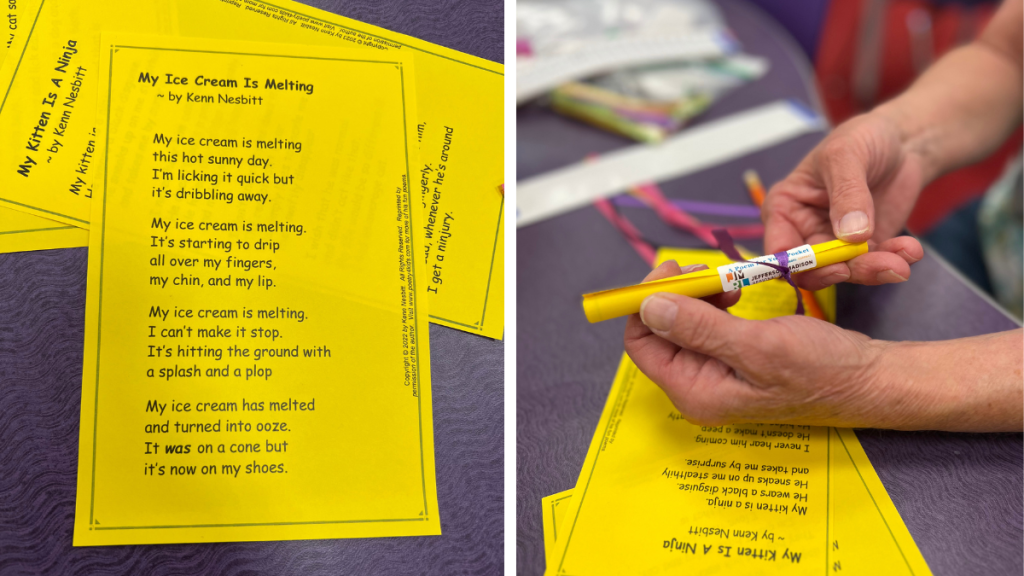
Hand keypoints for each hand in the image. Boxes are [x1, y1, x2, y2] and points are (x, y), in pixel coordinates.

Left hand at [624, 261, 891, 426]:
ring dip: (696, 296)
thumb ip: (700, 328)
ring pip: (682, 324)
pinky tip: (734, 293)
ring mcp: (715, 374)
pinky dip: (713, 303)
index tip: (673, 267)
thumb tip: (648, 307)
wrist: (868, 378)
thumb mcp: (758, 346)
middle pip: (659, 332)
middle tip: (705, 269)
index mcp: (695, 392)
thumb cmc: (821, 369)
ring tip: (726, 282)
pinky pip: (706, 326)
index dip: (647, 302)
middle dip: (675, 295)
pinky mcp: (733, 360)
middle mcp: (698, 387)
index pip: (641, 344)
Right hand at [762, 112, 924, 290]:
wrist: (903, 141)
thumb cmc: (862, 138)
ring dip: (874, 270)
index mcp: (785, 208)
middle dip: (844, 270)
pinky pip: (873, 267)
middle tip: (877, 264)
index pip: (779, 248)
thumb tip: (850, 237)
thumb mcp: (847, 155)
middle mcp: (804, 231)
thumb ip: (847, 194)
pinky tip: (911, 249)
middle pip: (812, 268)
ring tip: (903, 258)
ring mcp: (834, 244)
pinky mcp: (865, 250)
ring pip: (845, 273)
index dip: (796, 265)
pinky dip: (894, 262)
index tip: (829, 266)